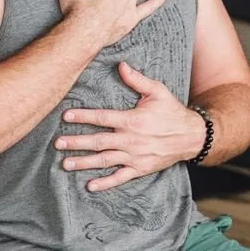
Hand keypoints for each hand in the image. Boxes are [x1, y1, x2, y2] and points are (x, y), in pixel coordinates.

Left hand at [56, 61, 204, 190]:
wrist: (191, 136)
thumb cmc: (172, 111)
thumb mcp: (157, 91)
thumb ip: (137, 79)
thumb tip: (120, 64)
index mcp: (132, 120)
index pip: (102, 118)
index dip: (83, 116)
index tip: (66, 116)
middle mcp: (131, 140)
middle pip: (98, 141)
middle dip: (76, 142)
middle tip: (58, 143)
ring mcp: (135, 157)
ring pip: (105, 161)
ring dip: (84, 163)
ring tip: (65, 164)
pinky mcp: (140, 169)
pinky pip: (120, 178)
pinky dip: (105, 183)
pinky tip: (90, 186)